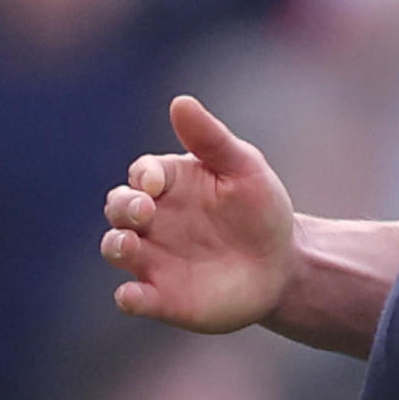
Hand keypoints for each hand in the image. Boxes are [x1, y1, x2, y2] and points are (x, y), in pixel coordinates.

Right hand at [101, 95, 295, 332]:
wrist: (283, 265)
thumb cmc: (261, 210)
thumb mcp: (244, 169)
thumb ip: (211, 139)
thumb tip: (180, 101)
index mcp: (168, 184)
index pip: (142, 174)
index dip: (143, 176)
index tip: (155, 181)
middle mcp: (152, 220)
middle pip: (119, 208)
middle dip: (123, 207)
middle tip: (144, 210)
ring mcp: (153, 258)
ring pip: (116, 248)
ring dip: (116, 246)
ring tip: (127, 245)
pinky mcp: (163, 296)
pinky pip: (134, 297)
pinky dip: (128, 298)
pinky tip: (131, 297)